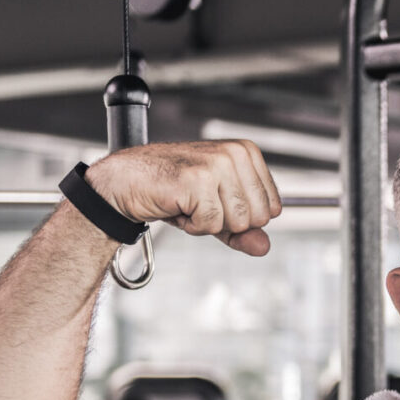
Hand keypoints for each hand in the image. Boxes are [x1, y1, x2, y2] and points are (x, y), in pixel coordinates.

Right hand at [84, 141, 281, 255]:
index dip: (243, 217)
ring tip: (189, 203)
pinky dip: (192, 225)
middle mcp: (235, 154)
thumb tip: (264, 247)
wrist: (126, 183)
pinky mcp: (198, 180)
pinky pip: (211, 225)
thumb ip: (245, 231)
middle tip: (200, 204)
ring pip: (238, 222)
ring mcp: (218, 165)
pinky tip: (178, 205)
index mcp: (247, 153)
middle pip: (258, 218)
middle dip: (227, 222)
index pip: (273, 208)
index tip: (218, 202)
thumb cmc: (171, 191)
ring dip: (208, 223)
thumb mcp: (217, 213)